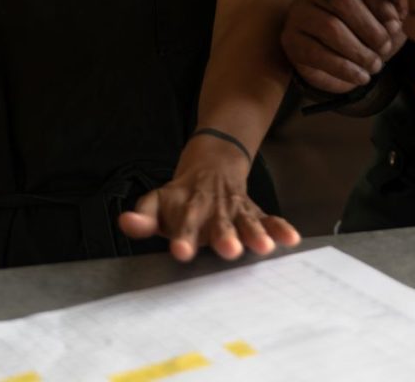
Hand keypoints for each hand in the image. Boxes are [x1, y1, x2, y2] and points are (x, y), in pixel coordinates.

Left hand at [117, 136, 299, 262]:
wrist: (212, 163)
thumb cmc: (180, 196)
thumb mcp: (157, 201)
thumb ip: (143, 217)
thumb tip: (124, 223)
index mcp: (188, 208)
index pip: (184, 223)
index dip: (182, 237)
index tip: (180, 252)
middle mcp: (214, 209)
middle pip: (219, 223)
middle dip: (224, 237)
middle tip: (228, 250)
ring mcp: (235, 209)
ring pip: (246, 220)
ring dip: (255, 233)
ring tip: (263, 247)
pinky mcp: (253, 211)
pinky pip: (268, 218)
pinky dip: (279, 227)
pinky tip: (290, 238)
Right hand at [281, 0, 414, 92]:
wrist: (346, 60)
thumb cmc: (372, 25)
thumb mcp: (394, 7)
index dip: (382, 1)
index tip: (394, 22)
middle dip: (371, 29)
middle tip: (385, 47)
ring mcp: (297, 10)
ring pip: (330, 27)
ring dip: (360, 52)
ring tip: (375, 64)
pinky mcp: (290, 39)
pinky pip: (316, 53)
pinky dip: (345, 68)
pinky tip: (361, 76)